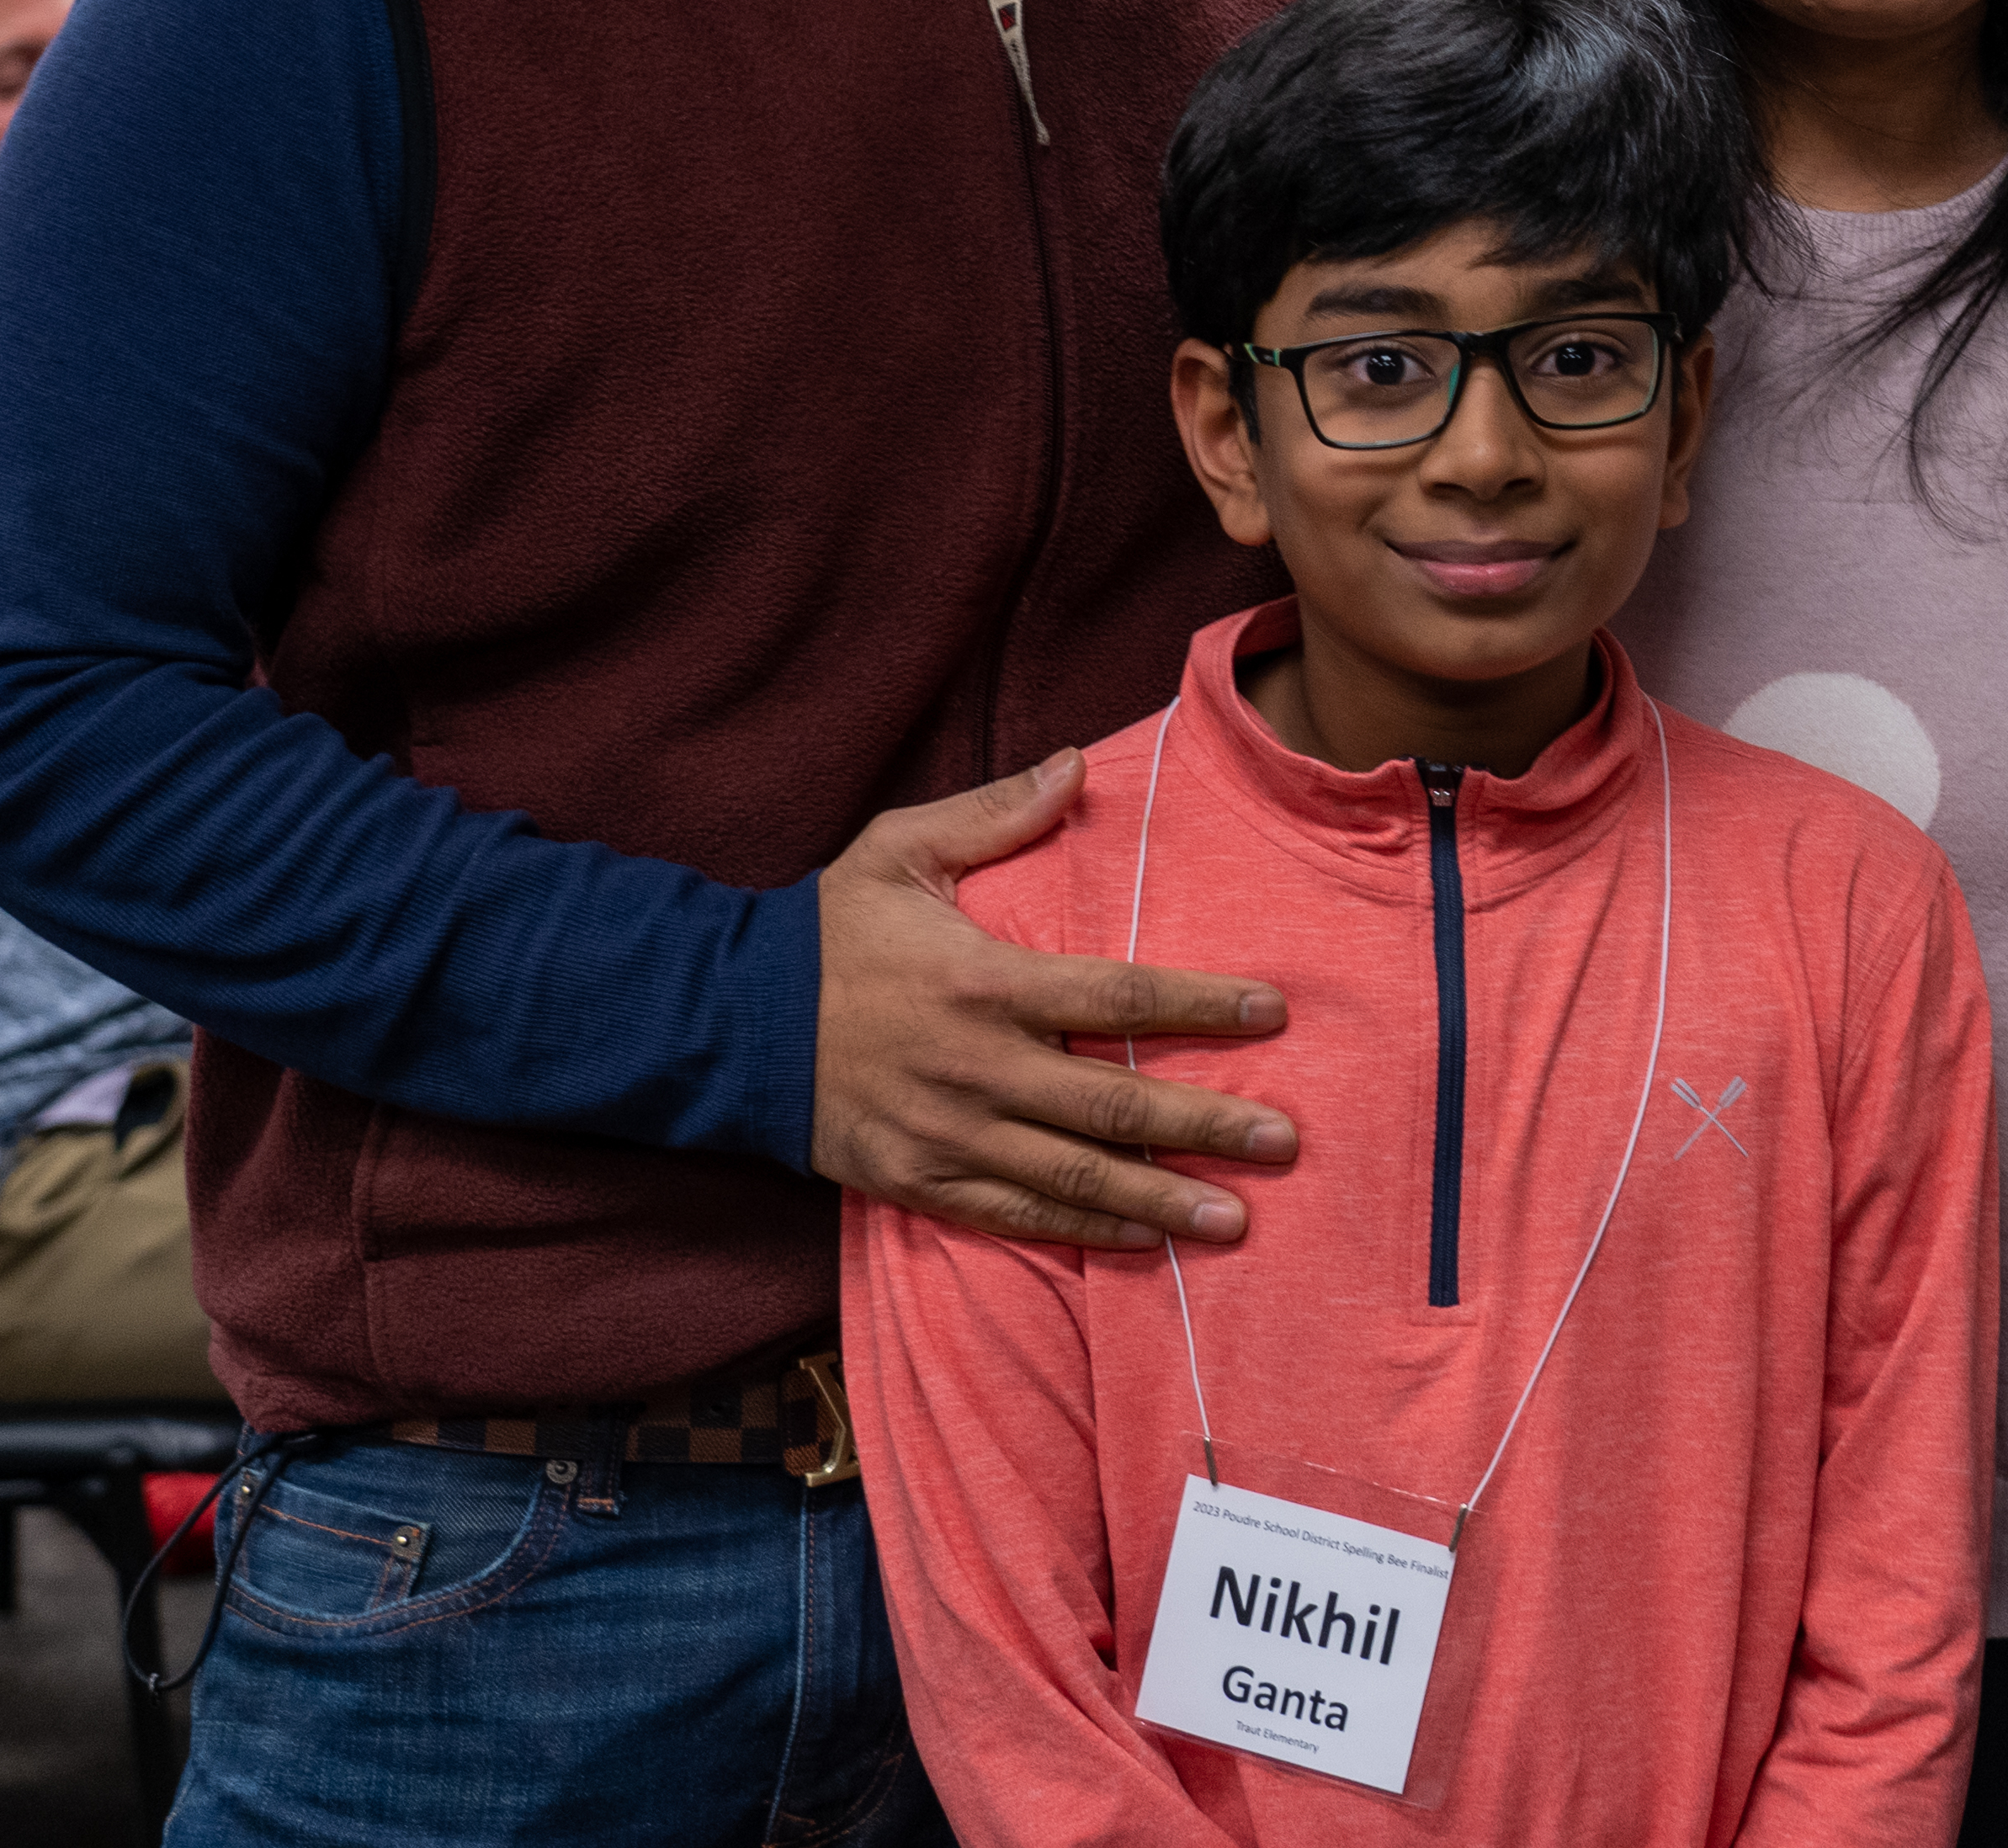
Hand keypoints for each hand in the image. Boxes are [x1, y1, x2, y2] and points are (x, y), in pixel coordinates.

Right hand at [811, 755, 1298, 1249]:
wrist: (723, 1024)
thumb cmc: (826, 930)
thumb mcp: (900, 850)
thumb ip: (996, 812)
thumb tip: (1079, 762)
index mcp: (985, 981)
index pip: (1119, 993)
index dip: (1202, 1005)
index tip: (1273, 1012)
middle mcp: (978, 1067)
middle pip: (1115, 1102)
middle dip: (1206, 1125)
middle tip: (1284, 1141)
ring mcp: (951, 1135)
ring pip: (1077, 1176)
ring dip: (1162, 1200)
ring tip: (1236, 1219)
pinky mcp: (921, 1182)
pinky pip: (1018, 1215)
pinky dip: (1084, 1234)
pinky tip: (1145, 1243)